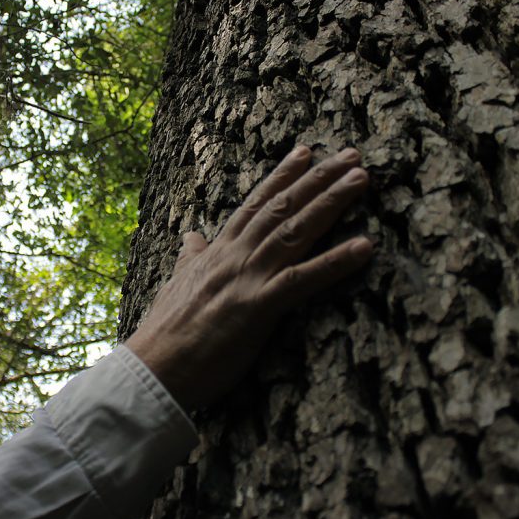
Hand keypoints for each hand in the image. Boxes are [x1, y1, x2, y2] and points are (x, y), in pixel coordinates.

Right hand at [124, 146, 372, 409]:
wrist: (153, 367)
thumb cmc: (165, 333)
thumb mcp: (177, 285)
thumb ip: (191, 258)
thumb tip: (191, 236)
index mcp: (218, 252)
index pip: (254, 204)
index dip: (282, 176)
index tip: (306, 151)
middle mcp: (236, 255)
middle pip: (282, 207)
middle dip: (318, 178)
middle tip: (351, 154)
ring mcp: (248, 278)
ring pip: (295, 229)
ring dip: (331, 202)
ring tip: (361, 179)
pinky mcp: (259, 306)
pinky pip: (304, 279)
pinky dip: (335, 262)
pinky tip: (365, 246)